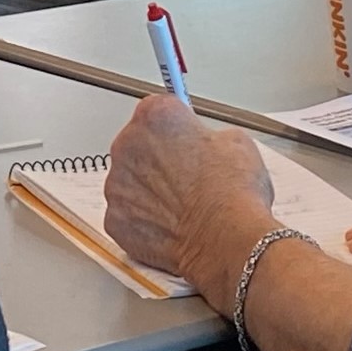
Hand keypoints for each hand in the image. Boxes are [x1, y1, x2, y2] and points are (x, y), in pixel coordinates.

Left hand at [103, 93, 273, 293]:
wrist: (227, 239)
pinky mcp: (115, 220)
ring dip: (150, 190)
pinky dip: (144, 220)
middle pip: (138, 145)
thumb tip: (205, 143)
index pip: (156, 111)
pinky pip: (128, 215)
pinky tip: (171, 224)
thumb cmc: (233, 193)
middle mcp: (128, 146)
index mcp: (156, 116)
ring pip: (130, 182)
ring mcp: (117, 185)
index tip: (182, 137)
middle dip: (159, 158)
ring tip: (184, 204)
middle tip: (189, 176)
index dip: (175, 127)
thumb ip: (207, 135)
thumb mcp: (236, 141)